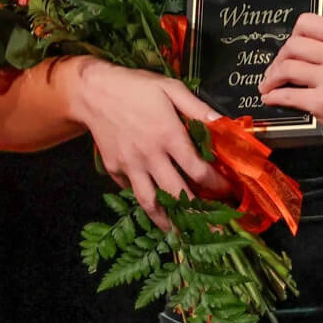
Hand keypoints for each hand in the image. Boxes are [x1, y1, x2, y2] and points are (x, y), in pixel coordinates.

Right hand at [69, 58, 230, 229]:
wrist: (94, 93)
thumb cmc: (137, 87)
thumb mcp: (171, 88)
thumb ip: (196, 107)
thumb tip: (221, 122)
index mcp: (168, 136)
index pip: (198, 170)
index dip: (216, 184)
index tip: (227, 191)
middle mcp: (150, 157)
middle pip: (177, 193)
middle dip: (198, 214)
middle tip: (214, 229)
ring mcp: (130, 167)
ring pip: (151, 202)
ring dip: (168, 221)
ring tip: (182, 235)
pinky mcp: (114, 171)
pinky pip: (132, 191)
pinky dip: (146, 200)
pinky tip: (156, 206)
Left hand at [258, 14, 322, 155]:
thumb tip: (291, 50)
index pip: (307, 22)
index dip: (293, 35)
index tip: (290, 50)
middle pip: (293, 45)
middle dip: (279, 59)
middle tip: (276, 71)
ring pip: (287, 68)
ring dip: (271, 78)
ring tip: (269, 85)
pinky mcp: (322, 103)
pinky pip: (287, 95)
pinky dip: (273, 96)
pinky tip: (270, 98)